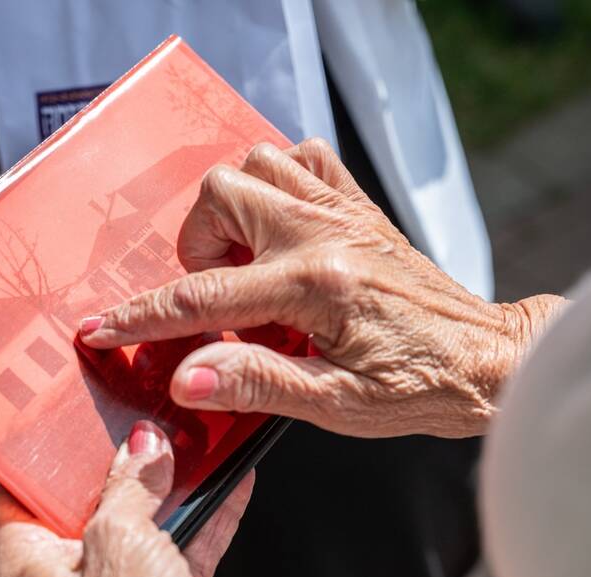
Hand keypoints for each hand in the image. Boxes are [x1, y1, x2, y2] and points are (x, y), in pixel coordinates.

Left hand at [0, 420, 264, 576]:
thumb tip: (140, 448)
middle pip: (84, 501)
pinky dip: (206, 512)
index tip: (52, 414)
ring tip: (185, 440)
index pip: (14, 492)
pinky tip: (226, 479)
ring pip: (140, 519)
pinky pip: (183, 542)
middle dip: (113, 461)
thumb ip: (131, 483)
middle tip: (130, 419)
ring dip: (167, 484)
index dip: (32, 451)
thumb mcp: (119, 537)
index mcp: (26, 567)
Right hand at [80, 139, 564, 437]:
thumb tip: (189, 377)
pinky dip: (277, 180)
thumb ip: (258, 383)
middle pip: (221, 195)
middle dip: (196, 248)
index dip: (144, 317)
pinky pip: (305, 158)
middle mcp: (327, 233)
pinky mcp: (360, 208)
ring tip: (244, 263)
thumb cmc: (422, 387)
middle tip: (217, 298)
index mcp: (317, 286)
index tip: (104, 329)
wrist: (486, 361)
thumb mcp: (338, 404)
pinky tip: (278, 227)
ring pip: (257, 163)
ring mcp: (344, 212)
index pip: (204, 298)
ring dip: (231, 209)